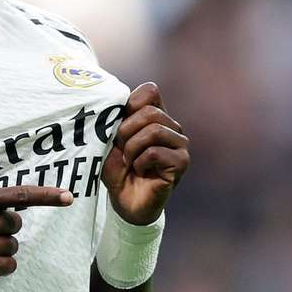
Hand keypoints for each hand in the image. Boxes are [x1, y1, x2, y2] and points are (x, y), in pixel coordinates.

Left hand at [101, 82, 188, 224]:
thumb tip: (113, 100)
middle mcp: (172, 127)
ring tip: (129, 161)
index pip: (150, 90)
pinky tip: (139, 171)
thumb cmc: (117, 169)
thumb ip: (115, 119)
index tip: (117, 125)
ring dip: (132, 148)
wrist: (125, 201)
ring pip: (155, 130)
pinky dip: (139, 162)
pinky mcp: (181, 162)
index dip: (130, 104)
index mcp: (156, 116)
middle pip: (150, 112)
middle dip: (126, 131)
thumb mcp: (110, 140)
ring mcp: (180, 144)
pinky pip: (156, 152)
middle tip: (121, 150)